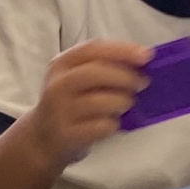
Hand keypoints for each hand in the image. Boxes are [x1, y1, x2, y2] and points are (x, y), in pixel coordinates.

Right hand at [28, 40, 152, 166]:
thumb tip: (141, 61)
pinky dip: (113, 124)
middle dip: (124, 77)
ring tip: (126, 104)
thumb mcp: (77, 78)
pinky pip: (100, 127)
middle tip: (142, 83)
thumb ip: (103, 66)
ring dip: (122, 101)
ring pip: (100, 102)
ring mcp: (59, 111)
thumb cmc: (70, 102)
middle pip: (94, 73)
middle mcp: (57, 85)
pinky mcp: (67, 134)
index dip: (121, 50)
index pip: (92, 50)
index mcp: (61, 64)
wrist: (43, 138)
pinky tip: (110, 123)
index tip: (146, 56)